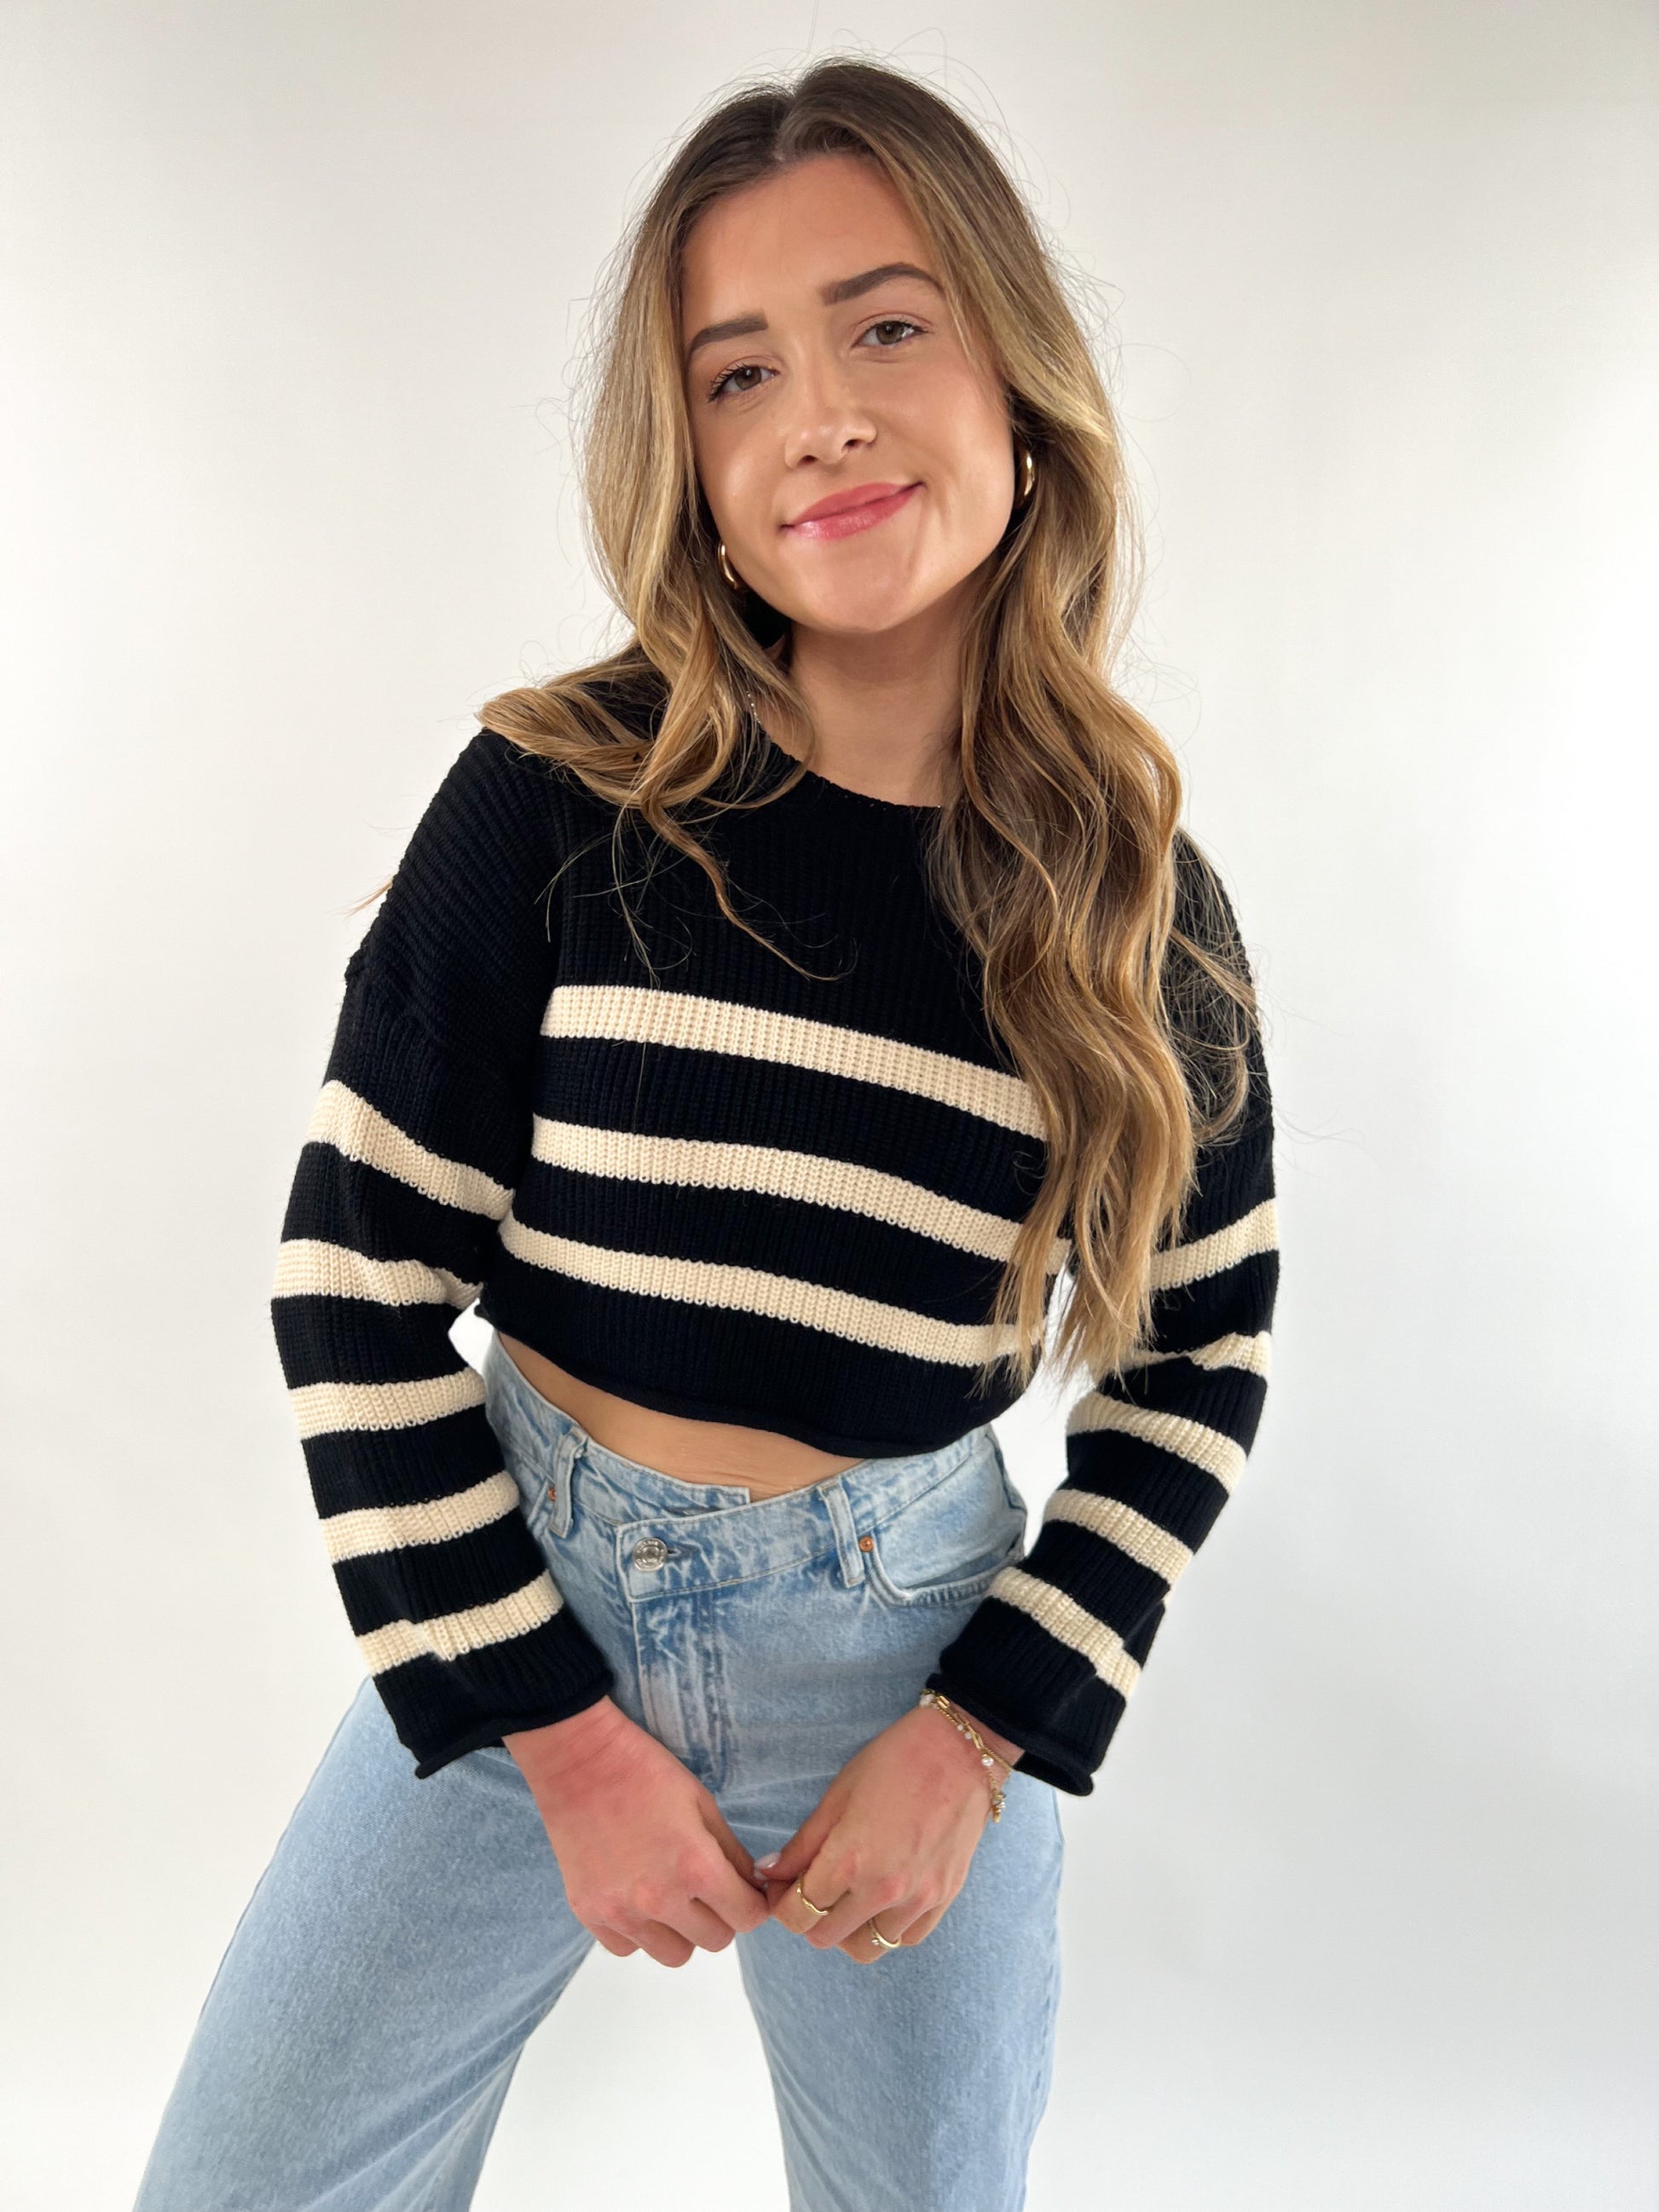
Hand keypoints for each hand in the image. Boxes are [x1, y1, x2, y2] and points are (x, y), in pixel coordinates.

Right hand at [505, 1698, 770, 1967]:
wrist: (578, 1761)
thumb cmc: (646, 1773)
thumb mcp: (703, 1803)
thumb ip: (732, 1854)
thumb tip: (754, 1888)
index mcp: (696, 1867)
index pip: (747, 1918)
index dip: (752, 1904)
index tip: (745, 1892)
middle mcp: (660, 1899)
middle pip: (715, 1941)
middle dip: (720, 1916)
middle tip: (707, 1888)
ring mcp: (621, 1912)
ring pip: (674, 1955)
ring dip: (680, 1931)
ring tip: (669, 1893)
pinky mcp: (589, 1914)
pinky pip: (628, 1948)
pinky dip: (639, 1932)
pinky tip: (635, 1896)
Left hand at [756, 1700, 1022, 1963]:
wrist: (960, 1750)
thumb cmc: (894, 1762)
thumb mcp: (838, 1795)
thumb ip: (803, 1844)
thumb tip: (769, 1874)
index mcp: (850, 1861)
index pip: (797, 1914)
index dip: (780, 1903)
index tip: (782, 1885)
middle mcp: (883, 1890)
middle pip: (825, 1937)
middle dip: (807, 1917)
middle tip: (810, 1887)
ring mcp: (918, 1899)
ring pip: (865, 1948)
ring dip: (847, 1928)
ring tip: (846, 1896)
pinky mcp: (944, 1898)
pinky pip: (905, 1938)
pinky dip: (886, 1928)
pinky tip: (881, 1899)